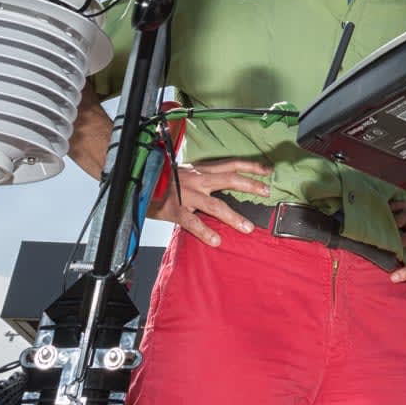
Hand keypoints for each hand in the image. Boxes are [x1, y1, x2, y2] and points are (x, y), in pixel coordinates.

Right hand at [149, 158, 272, 246]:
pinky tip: (215, 240)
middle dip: (250, 185)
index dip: (250, 166)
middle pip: (229, 179)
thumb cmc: (163, 179)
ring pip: (215, 205)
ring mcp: (187, 195)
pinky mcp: (175, 210)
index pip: (231, 164)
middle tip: (266, 192)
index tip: (268, 171)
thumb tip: (224, 183)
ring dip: (233, 217)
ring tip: (247, 228)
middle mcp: (197, 179)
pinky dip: (205, 231)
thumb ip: (203, 178)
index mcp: (201, 170)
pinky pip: (192, 222)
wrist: (138, 182)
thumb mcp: (185, 172)